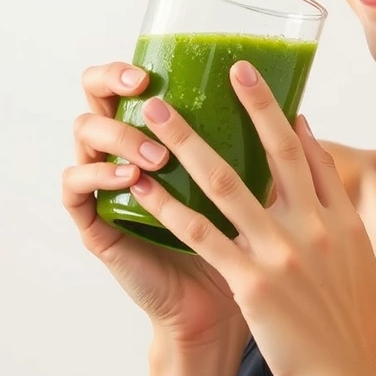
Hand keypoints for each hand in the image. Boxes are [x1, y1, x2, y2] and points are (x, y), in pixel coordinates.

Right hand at [63, 62, 245, 348]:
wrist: (220, 312)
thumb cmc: (239, 248)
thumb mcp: (251, 191)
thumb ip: (258, 151)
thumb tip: (298, 110)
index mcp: (156, 134)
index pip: (130, 80)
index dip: (136, 63)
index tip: (156, 68)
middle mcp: (124, 150)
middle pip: (95, 94)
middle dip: (111, 79)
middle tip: (143, 86)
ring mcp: (104, 185)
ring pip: (84, 133)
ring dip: (120, 136)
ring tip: (156, 154)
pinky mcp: (94, 223)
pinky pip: (76, 188)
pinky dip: (99, 177)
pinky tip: (130, 178)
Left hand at [125, 60, 375, 375]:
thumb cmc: (350, 321)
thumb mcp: (356, 258)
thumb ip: (337, 206)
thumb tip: (313, 151)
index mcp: (339, 220)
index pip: (308, 154)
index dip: (279, 113)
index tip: (254, 80)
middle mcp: (313, 227)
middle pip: (275, 152)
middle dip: (249, 105)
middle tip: (225, 68)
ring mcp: (281, 253)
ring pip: (226, 183)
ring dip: (187, 142)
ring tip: (158, 113)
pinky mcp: (251, 282)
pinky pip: (202, 233)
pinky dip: (170, 205)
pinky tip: (144, 184)